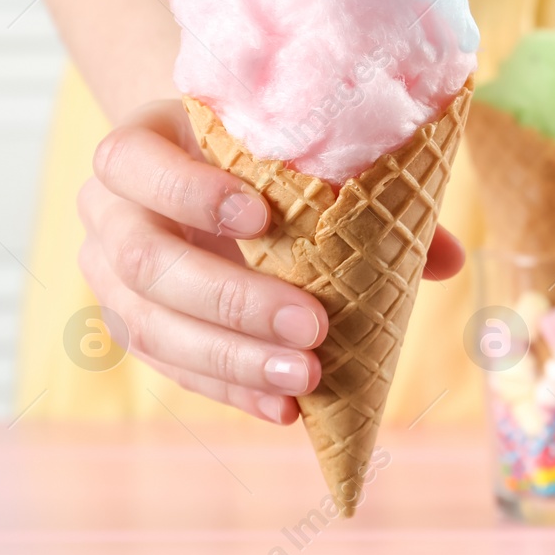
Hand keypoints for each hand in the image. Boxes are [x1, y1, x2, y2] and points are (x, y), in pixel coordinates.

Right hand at [78, 99, 464, 422]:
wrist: (205, 167)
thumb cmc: (262, 155)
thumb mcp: (300, 155)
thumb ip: (367, 196)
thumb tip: (445, 259)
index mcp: (142, 144)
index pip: (133, 161)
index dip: (190, 191)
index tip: (260, 214)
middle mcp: (109, 208)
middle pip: (147, 261)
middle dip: (232, 299)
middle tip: (313, 324)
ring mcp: (109, 272)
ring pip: (149, 325)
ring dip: (232, 359)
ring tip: (305, 379)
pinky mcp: (128, 323)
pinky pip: (169, 366)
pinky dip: (230, 388)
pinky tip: (283, 410)